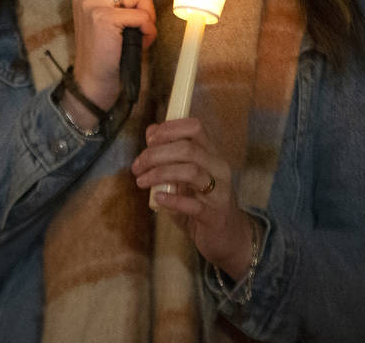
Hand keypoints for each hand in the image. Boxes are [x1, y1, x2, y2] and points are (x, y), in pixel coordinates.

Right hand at [70, 0, 156, 113]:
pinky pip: (141, 13)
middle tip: (145, 3)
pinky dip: (148, 29)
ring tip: (138, 27)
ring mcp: (91, 1)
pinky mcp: (102, 18)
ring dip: (148, 12)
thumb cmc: (108, 43)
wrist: (94, 78)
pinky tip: (138, 39)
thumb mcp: (114, 6)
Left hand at [131, 118, 255, 279]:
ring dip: (160, 174)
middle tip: (137, 166)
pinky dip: (172, 200)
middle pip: (188, 148)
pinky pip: (193, 204)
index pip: (195, 127)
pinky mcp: (215, 216)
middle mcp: (218, 168)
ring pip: (191, 172)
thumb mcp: (184, 176)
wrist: (227, 238)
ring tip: (142, 182)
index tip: (149, 141)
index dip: (169, 129)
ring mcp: (219, 192)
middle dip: (156, 154)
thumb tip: (151, 131)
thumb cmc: (201, 202)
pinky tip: (158, 199)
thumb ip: (169, 154)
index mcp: (211, 154)